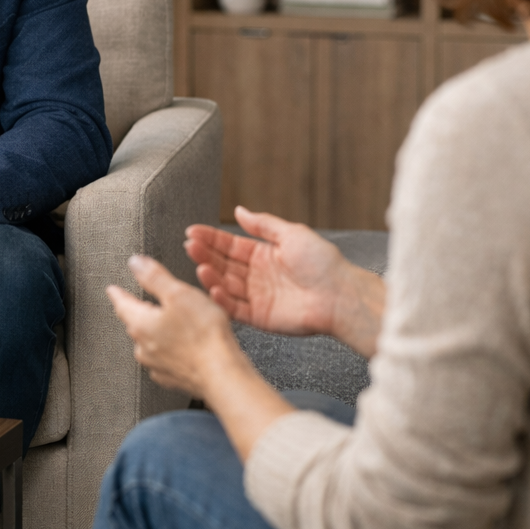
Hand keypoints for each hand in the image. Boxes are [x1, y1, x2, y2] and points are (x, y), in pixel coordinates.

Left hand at [106, 255, 247, 398]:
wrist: (221, 373)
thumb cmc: (203, 334)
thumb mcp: (178, 294)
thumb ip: (154, 277)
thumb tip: (135, 263)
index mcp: (141, 324)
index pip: (122, 304)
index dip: (118, 293)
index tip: (112, 289)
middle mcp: (144, 347)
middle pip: (135, 324)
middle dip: (138, 312)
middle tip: (141, 302)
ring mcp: (158, 364)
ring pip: (149, 342)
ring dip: (155, 331)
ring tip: (165, 322)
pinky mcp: (173, 377)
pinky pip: (165, 358)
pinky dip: (170, 349)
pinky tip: (182, 345)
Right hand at [188, 205, 379, 342]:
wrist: (339, 294)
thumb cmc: (322, 263)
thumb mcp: (291, 234)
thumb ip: (263, 225)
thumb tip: (239, 211)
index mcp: (264, 255)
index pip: (230, 245)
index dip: (211, 238)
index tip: (192, 232)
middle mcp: (257, 275)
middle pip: (224, 264)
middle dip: (205, 254)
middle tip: (190, 246)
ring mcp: (256, 297)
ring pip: (225, 285)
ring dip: (210, 276)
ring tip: (199, 265)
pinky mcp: (259, 317)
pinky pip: (235, 308)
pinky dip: (222, 300)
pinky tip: (212, 287)